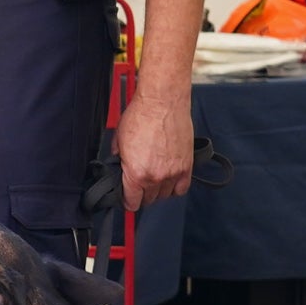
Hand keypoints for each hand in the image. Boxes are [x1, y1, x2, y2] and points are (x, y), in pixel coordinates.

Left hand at [115, 91, 192, 207]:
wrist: (162, 102)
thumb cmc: (141, 115)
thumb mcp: (119, 139)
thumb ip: (119, 158)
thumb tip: (119, 166)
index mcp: (136, 174)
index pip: (132, 202)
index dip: (127, 202)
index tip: (127, 199)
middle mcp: (156, 177)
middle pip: (149, 200)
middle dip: (142, 195)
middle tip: (139, 185)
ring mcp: (173, 173)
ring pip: (165, 195)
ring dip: (158, 191)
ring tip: (154, 180)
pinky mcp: (186, 166)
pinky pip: (182, 188)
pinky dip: (175, 187)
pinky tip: (169, 180)